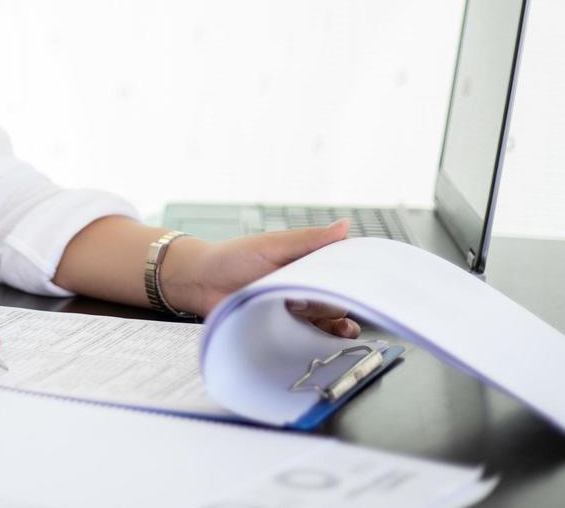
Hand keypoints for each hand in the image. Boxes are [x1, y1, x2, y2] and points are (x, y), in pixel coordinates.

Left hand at [159, 220, 359, 337]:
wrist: (199, 283)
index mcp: (307, 263)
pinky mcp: (286, 331)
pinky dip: (324, 339)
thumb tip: (344, 226)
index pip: (342, 269)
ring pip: (332, 320)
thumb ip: (309, 240)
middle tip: (322, 297)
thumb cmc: (232, 257)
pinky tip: (328, 337)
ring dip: (332, 320)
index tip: (365, 280)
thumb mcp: (272, 245)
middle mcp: (306, 287)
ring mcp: (298, 311)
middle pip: (340, 297)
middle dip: (337, 299)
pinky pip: (313, 339)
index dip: (355, 275)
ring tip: (317, 317)